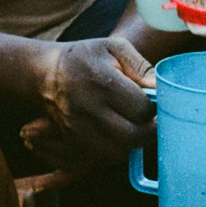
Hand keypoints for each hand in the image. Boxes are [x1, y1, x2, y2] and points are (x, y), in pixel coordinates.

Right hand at [20, 37, 155, 170]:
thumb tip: (159, 89)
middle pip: (132, 136)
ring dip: (131, 144)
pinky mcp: (70, 141)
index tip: (152, 102)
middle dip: (148, 131)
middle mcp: (88, 108)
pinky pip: (101, 158)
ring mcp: (76, 128)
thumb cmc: (86, 57)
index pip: (142, 110)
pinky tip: (116, 134)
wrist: (46, 72)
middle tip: (150, 121)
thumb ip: (141, 66)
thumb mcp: (115, 47)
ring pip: (118, 153)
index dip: (154, 109)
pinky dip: (114, 150)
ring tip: (132, 126)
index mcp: (102, 82)